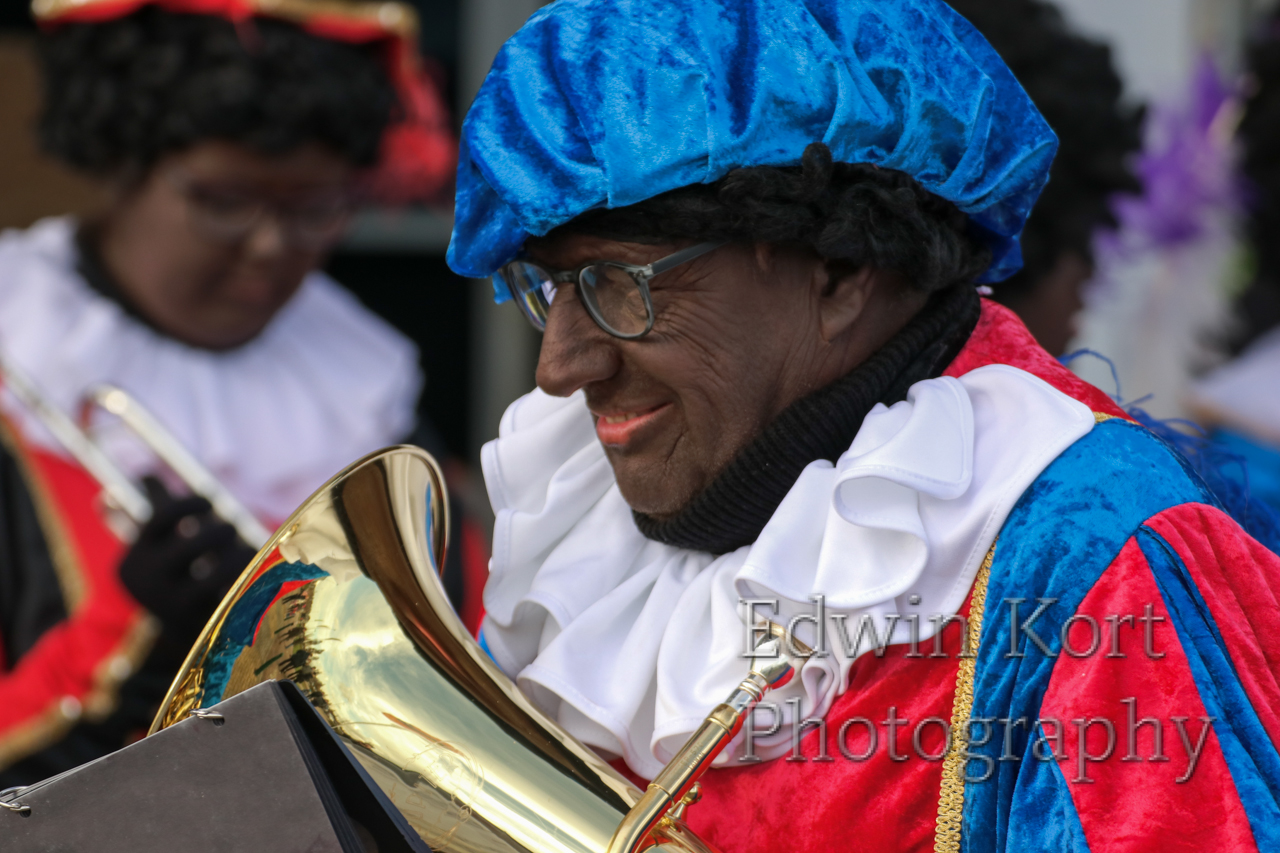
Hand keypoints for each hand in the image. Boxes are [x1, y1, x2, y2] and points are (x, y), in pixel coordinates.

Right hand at [118, 478, 257, 647]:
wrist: (176, 633)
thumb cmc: (172, 576)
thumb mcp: (155, 546)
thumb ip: (155, 508)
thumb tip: (145, 472)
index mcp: (133, 562)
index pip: (162, 517)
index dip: (189, 502)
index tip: (207, 501)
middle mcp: (149, 586)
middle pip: (195, 543)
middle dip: (221, 530)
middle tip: (229, 530)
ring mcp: (178, 609)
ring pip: (220, 573)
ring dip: (240, 554)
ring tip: (244, 552)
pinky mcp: (207, 626)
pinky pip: (238, 595)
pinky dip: (250, 579)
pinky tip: (254, 574)